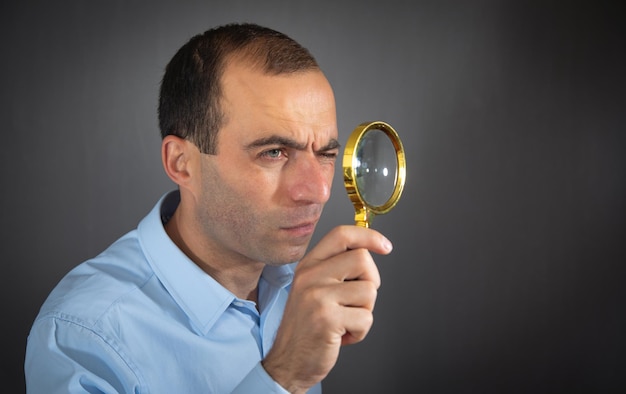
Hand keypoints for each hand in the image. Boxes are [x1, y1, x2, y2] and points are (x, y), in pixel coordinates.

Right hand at [262, 225, 392, 392]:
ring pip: (368, 290)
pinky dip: (360, 332)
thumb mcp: (313, 289)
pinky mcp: (327, 318)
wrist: (288, 362)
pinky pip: (366, 317)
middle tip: (357, 301)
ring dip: (365, 311)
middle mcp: (310, 276)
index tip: (385, 246)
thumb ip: (335, 268)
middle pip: (362, 259)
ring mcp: (317, 296)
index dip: (369, 236)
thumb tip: (369, 251)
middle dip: (371, 282)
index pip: (341, 234)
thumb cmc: (307, 327)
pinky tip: (342, 335)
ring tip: (346, 321)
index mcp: (308, 265)